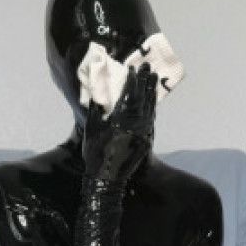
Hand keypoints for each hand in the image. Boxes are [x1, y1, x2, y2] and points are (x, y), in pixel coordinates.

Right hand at [82, 61, 157, 181]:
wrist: (107, 179)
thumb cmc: (95, 154)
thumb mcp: (91, 130)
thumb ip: (95, 109)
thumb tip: (97, 91)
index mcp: (118, 121)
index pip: (128, 95)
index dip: (131, 81)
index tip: (133, 69)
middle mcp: (133, 126)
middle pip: (141, 99)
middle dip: (144, 82)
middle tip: (148, 66)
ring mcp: (142, 134)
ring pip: (149, 108)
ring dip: (151, 92)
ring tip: (154, 78)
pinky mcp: (145, 141)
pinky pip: (150, 120)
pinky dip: (152, 108)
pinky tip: (153, 100)